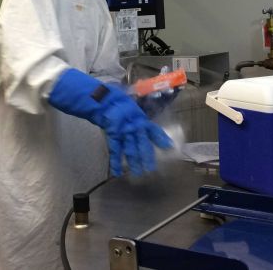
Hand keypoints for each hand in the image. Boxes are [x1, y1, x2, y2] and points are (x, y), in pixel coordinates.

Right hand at [48, 69, 172, 176]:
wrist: (103, 99)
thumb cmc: (117, 98)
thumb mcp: (131, 101)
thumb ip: (137, 111)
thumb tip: (142, 115)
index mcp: (141, 118)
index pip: (153, 131)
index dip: (161, 139)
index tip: (169, 147)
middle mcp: (135, 127)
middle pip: (143, 144)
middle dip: (147, 157)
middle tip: (152, 169)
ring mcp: (124, 132)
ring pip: (131, 150)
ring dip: (135, 162)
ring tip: (139, 174)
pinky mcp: (113, 136)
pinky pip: (115, 150)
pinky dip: (115, 162)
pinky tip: (116, 172)